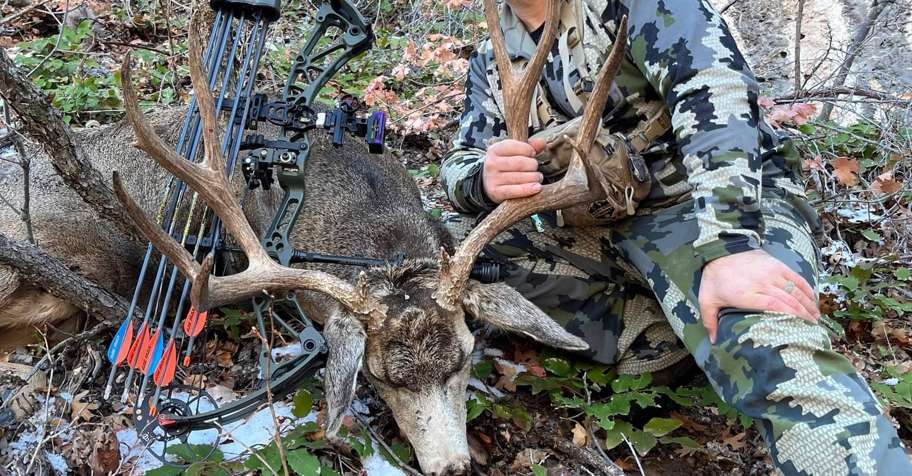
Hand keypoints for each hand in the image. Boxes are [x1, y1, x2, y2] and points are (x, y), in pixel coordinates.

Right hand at [482, 138, 546, 203]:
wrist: (488, 183)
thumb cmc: (505, 166)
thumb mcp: (513, 153)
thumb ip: (528, 147)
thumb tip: (542, 142)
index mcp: (495, 149)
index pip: (516, 146)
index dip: (529, 150)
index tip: (532, 154)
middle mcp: (491, 163)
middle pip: (520, 163)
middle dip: (533, 165)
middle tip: (535, 169)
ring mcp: (492, 178)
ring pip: (520, 177)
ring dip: (534, 178)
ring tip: (537, 178)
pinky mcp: (496, 192)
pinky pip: (515, 191)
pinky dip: (528, 189)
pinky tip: (537, 187)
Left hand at [698, 249, 819, 342]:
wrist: (719, 250)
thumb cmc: (714, 278)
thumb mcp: (706, 300)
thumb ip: (710, 321)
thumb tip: (715, 341)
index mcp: (746, 294)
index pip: (774, 306)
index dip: (790, 317)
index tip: (800, 329)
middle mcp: (761, 284)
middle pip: (789, 301)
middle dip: (804, 316)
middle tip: (813, 329)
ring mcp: (771, 273)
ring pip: (795, 290)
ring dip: (808, 304)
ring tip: (816, 318)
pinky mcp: (777, 265)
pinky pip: (796, 278)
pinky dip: (807, 289)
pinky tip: (813, 300)